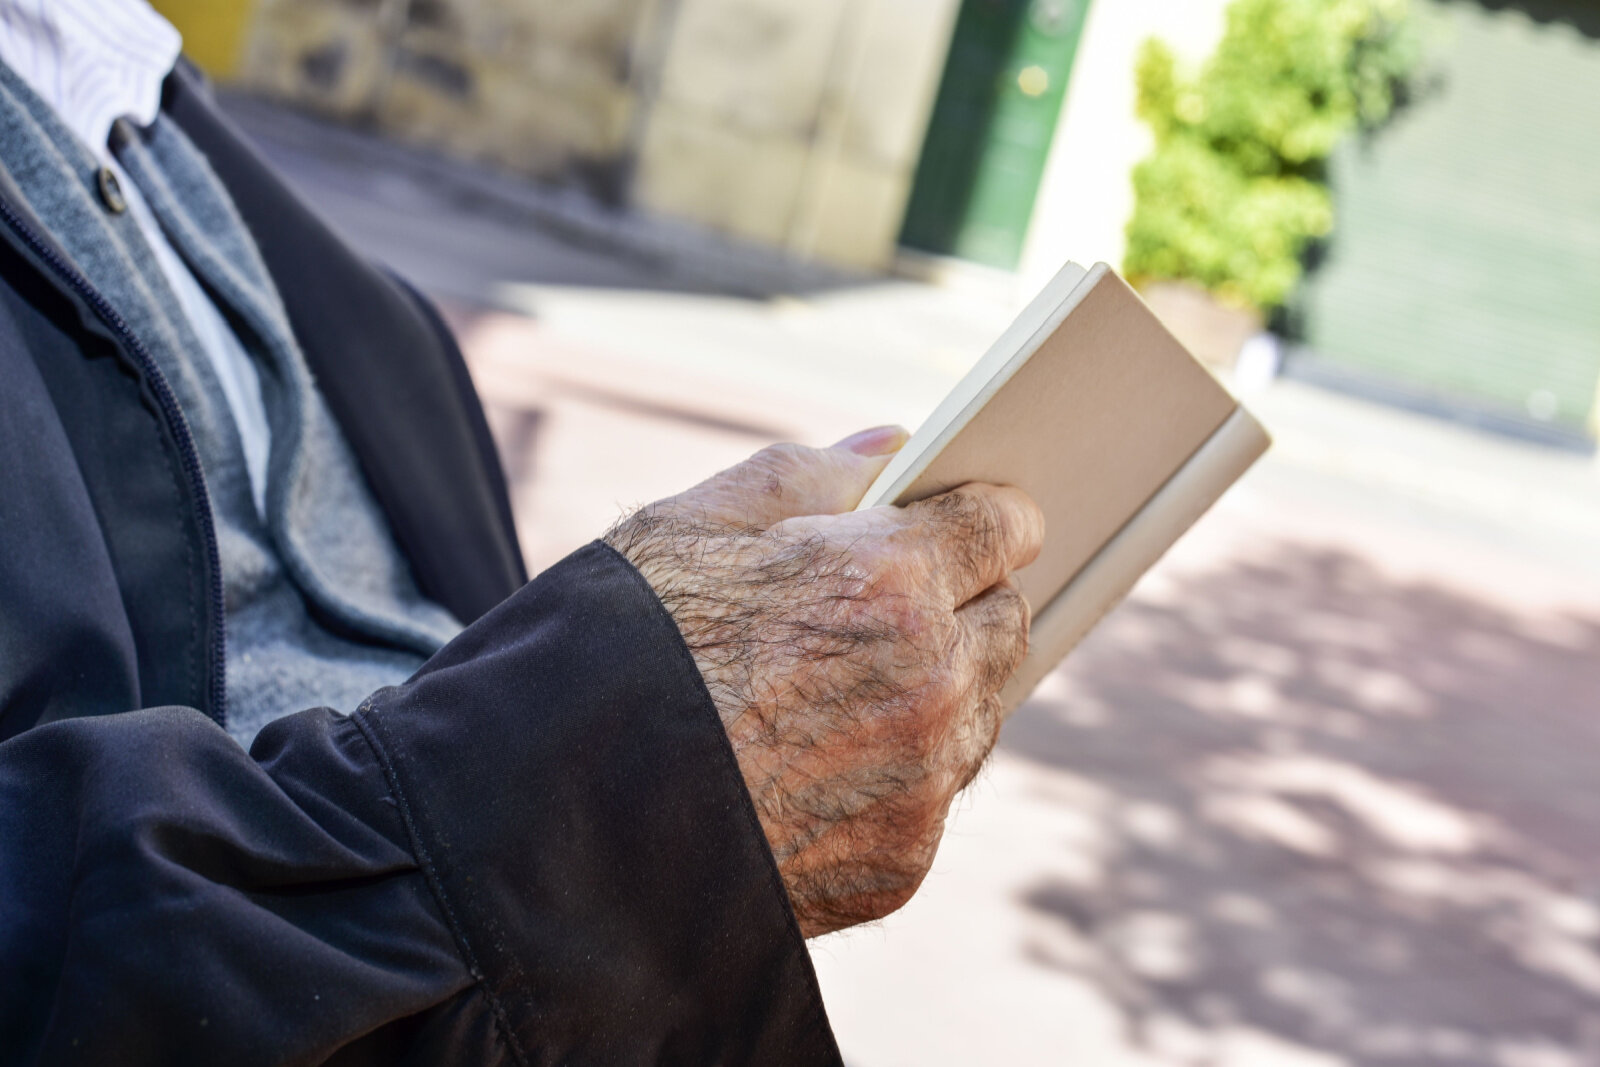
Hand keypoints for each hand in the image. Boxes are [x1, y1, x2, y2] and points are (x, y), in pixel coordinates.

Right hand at [605, 426, 1043, 937]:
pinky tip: (816, 766)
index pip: (1003, 526)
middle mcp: (928, 680)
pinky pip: (934, 794)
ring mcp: (921, 780)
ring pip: (982, 711)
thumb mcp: (686, 527)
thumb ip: (806, 475)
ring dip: (941, 688)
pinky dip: (899, 775)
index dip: (986, 516)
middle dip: (964, 601)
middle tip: (888, 606)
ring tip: (841, 688)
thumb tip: (889, 447)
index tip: (974, 521)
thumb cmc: (612, 656)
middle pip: (1008, 619)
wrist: (554, 820)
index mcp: (885, 579)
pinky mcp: (902, 861)